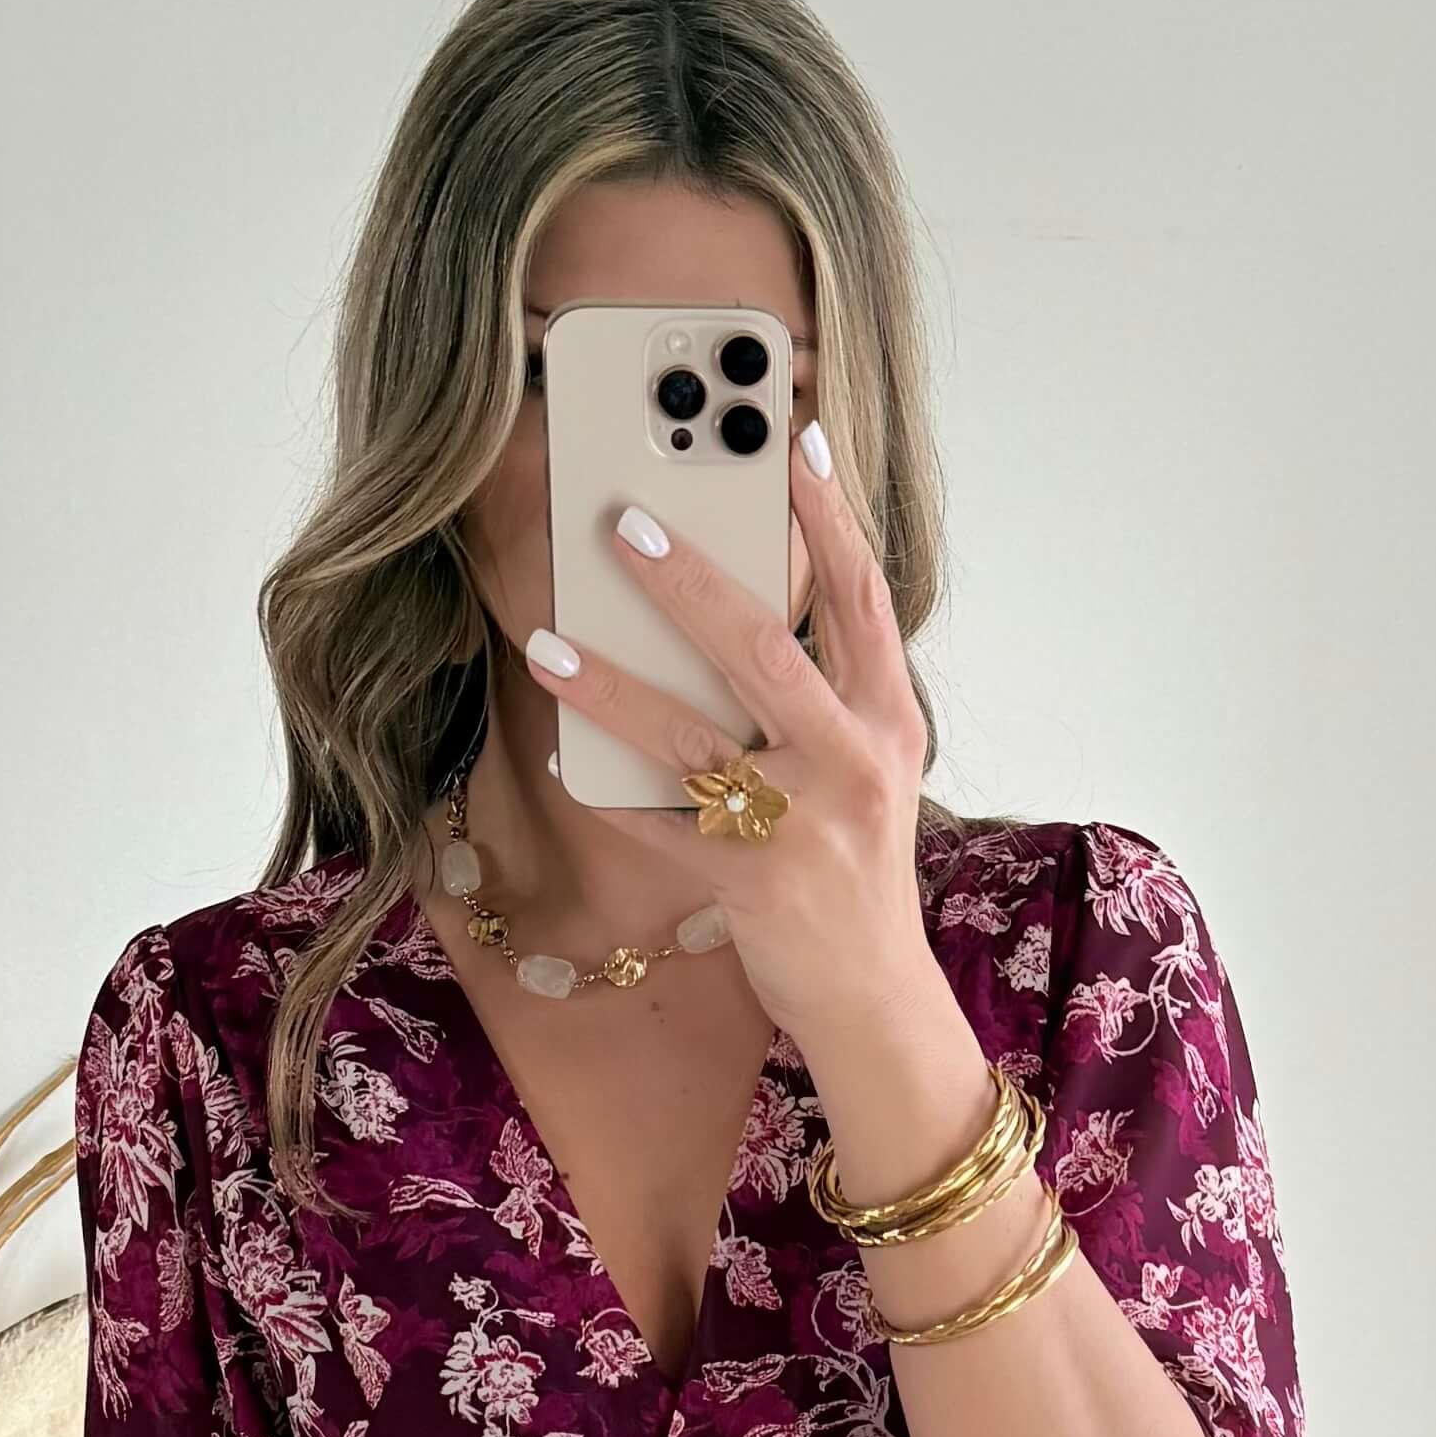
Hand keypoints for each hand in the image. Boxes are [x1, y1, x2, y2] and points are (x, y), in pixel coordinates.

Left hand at [520, 417, 939, 1054]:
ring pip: (691, 739)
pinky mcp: (751, 884)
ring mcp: (801, 825)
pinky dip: (603, 790)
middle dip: (687, 581)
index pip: (863, 597)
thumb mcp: (866, 769)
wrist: (875, 999)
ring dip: (610, 687)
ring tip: (547, 643)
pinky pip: (658, 825)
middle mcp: (851, 763)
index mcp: (888, 720)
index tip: (793, 437)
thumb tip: (735, 607)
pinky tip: (558, 755)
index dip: (830, 514)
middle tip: (621, 524)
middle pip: (763, 649)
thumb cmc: (855, 870)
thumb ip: (823, 692)